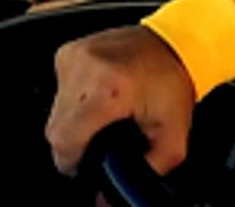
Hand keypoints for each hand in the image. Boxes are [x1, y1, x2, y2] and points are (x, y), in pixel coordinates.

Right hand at [46, 25, 195, 177]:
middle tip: (105, 134)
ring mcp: (74, 59)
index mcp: (109, 91)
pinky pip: (59, 90)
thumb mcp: (172, 135)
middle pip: (55, 131)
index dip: (76, 160)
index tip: (92, 159)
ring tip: (107, 112)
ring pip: (54, 112)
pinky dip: (75, 99)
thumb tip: (106, 199)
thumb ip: (145, 171)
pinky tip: (101, 94)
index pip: (65, 143)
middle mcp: (86, 71)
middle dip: (77, 142)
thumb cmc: (176, 83)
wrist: (180, 42)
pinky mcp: (68, 53)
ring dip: (76, 119)